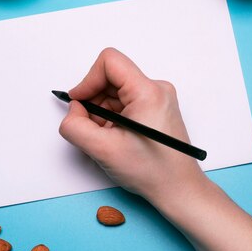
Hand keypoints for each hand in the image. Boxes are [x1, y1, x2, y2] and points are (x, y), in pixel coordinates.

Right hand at [58, 48, 204, 202]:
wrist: (178, 189)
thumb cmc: (152, 172)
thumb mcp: (102, 150)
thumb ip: (75, 126)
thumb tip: (73, 110)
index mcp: (148, 92)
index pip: (109, 62)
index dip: (88, 80)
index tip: (79, 102)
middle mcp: (156, 89)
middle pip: (111, 78)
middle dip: (94, 101)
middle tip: (92, 128)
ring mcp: (157, 98)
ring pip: (115, 92)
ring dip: (102, 112)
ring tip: (107, 138)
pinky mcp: (156, 108)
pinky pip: (124, 102)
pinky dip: (113, 117)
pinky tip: (116, 138)